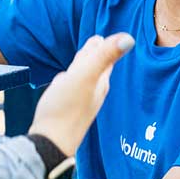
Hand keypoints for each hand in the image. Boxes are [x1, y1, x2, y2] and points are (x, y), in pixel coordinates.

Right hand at [30, 34, 134, 154]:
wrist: (49, 143)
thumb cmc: (65, 109)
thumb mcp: (84, 76)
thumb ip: (104, 56)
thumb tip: (130, 38)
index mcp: (99, 81)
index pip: (105, 56)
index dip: (103, 44)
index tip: (103, 35)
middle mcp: (92, 92)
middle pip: (96, 67)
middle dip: (96, 54)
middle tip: (96, 42)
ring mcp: (79, 102)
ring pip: (84, 79)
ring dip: (83, 67)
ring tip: (82, 59)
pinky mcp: (65, 110)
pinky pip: (70, 90)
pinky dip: (69, 81)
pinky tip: (64, 83)